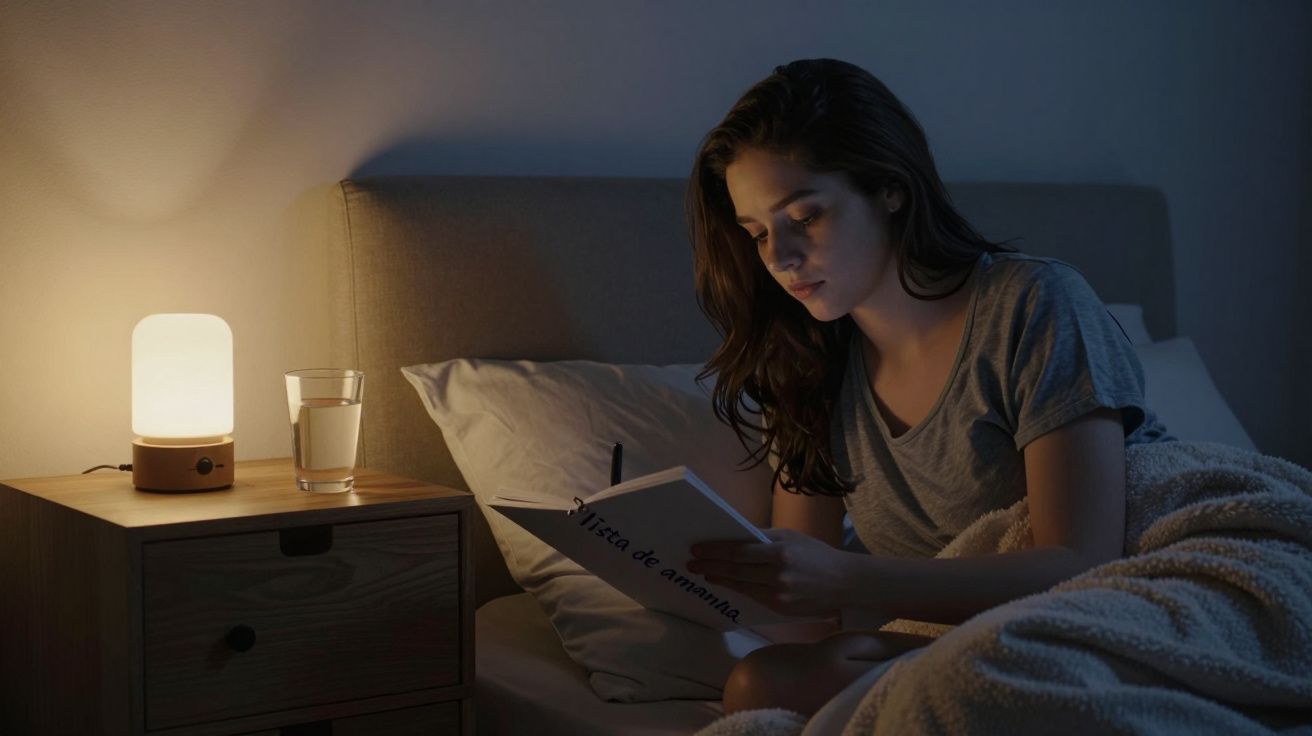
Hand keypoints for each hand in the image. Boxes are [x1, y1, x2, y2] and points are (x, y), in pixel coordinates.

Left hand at [688, 528, 853, 616]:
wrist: (845, 583)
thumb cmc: (816, 554)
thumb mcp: (791, 537)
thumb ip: (764, 537)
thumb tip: (735, 536)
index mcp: (779, 552)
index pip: (738, 551)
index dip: (715, 550)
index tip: (697, 548)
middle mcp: (777, 574)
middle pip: (735, 570)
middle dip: (710, 565)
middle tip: (691, 563)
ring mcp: (778, 594)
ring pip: (741, 586)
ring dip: (720, 579)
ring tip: (705, 573)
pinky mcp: (780, 608)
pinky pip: (753, 596)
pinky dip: (738, 589)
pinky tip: (727, 583)